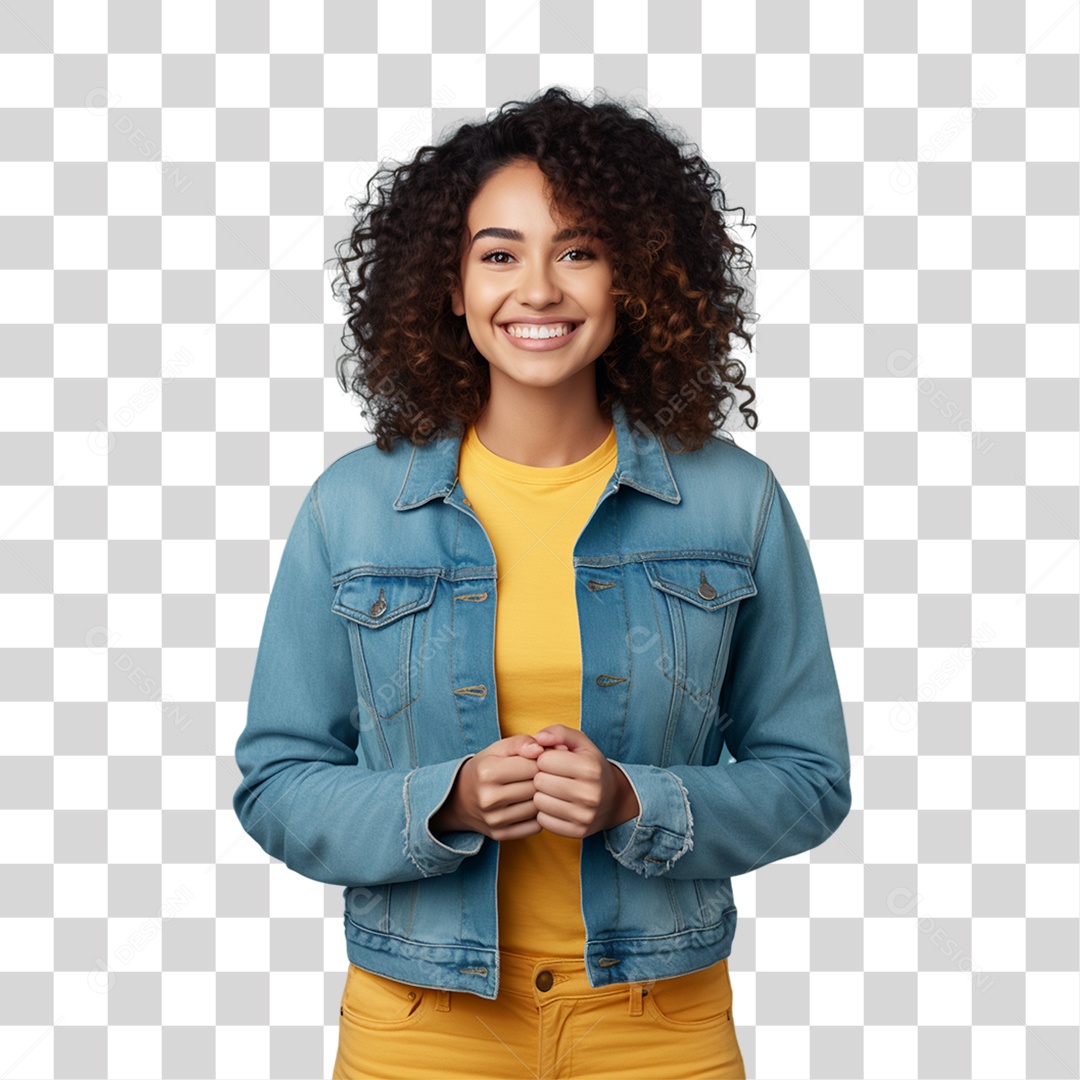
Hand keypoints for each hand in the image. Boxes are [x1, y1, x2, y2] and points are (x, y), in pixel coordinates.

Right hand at [429, 735, 544, 840]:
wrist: (459, 798)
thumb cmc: (484, 768)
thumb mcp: (498, 749)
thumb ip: (520, 742)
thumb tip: (541, 749)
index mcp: (488, 773)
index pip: (533, 766)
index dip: (541, 761)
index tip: (536, 761)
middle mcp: (489, 799)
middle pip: (536, 788)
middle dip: (543, 779)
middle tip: (537, 775)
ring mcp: (494, 820)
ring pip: (537, 808)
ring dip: (541, 798)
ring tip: (533, 789)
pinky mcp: (499, 835)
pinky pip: (535, 827)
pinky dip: (538, 816)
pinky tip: (529, 805)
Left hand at [530, 725, 640, 838]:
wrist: (613, 800)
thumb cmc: (591, 766)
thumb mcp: (580, 743)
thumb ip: (558, 732)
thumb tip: (537, 739)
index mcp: (590, 768)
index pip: (544, 759)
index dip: (545, 758)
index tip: (554, 761)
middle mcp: (589, 794)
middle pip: (539, 781)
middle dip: (541, 776)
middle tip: (552, 776)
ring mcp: (584, 816)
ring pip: (538, 802)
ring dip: (541, 795)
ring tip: (553, 790)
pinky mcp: (577, 832)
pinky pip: (543, 821)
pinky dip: (545, 812)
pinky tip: (556, 805)